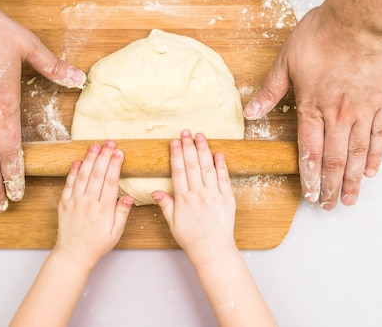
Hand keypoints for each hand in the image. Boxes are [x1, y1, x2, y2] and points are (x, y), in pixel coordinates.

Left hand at [54, 140, 133, 268]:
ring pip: (83, 175)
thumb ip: (122, 213)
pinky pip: (69, 184)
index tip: (119, 153)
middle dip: (104, 156)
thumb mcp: (116, 232)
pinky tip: (77, 160)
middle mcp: (88, 203)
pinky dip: (73, 171)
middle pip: (97, 174)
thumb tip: (129, 197)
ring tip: (95, 146)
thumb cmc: (97, 244)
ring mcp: (75, 202)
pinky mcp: (64, 203)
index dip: (115, 165)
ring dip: (90, 159)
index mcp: (103, 209)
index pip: (111, 182)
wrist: (73, 254)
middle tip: (110, 143)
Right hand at [153, 130, 236, 264]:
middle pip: (192, 165)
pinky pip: (224, 179)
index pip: (179, 172)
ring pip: (207, 168)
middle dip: (188, 146)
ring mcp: (213, 195)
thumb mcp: (172, 222)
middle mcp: (198, 194)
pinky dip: (221, 165)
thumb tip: (155, 191)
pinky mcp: (227, 198)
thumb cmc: (191, 238)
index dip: (176, 155)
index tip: (175, 142)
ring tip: (200, 136)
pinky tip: (218, 153)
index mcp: (183, 199)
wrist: (212, 250)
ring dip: (203, 150)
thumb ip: (165, 204)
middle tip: (186, 132)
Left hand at [243, 5, 381, 209]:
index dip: (308, 177)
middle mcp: (339, 116)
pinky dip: (375, 156)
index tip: (308, 195)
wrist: (361, 18)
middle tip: (327, 206)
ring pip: (357, 155)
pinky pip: (380, 136)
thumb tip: (251, 112)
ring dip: (351, 180)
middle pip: (332, 160)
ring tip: (348, 199)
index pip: (308, 152)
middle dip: (328, 186)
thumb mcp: (287, 60)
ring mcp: (364, 111)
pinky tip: (371, 171)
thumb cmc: (323, 34)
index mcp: (312, 107)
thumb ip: (270, 90)